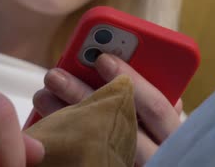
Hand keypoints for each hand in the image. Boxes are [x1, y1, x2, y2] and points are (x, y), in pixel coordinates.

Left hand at [32, 54, 182, 165]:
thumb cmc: (155, 142)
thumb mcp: (164, 125)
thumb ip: (156, 104)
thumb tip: (138, 72)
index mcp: (171, 134)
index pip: (157, 106)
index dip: (131, 79)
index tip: (102, 59)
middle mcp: (154, 156)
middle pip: (115, 122)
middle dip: (82, 95)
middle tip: (56, 75)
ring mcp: (125, 166)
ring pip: (91, 142)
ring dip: (62, 115)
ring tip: (42, 94)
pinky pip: (79, 158)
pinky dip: (61, 140)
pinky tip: (45, 127)